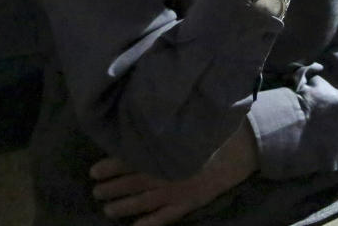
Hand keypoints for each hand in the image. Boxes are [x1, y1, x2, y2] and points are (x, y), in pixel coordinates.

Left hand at [89, 122, 257, 225]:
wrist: (244, 145)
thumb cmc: (212, 129)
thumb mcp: (185, 123)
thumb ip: (162, 129)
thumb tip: (135, 126)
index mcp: (163, 150)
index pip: (129, 160)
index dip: (110, 167)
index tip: (93, 171)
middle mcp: (167, 172)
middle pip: (132, 182)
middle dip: (112, 189)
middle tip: (95, 193)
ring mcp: (178, 190)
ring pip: (144, 201)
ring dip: (124, 207)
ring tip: (108, 211)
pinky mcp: (190, 202)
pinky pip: (166, 217)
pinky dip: (150, 224)